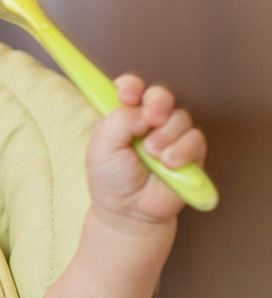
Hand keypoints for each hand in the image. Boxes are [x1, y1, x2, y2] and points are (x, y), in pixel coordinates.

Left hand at [85, 74, 207, 223]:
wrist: (129, 211)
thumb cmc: (111, 179)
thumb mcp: (102, 147)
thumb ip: (118, 120)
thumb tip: (143, 109)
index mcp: (122, 116)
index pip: (130, 87)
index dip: (131, 86)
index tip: (128, 96)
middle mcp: (147, 122)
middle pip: (160, 95)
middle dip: (158, 102)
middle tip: (152, 119)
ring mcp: (170, 135)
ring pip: (180, 117)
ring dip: (166, 135)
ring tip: (152, 155)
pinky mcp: (190, 152)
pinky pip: (195, 138)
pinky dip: (182, 150)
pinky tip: (169, 164)